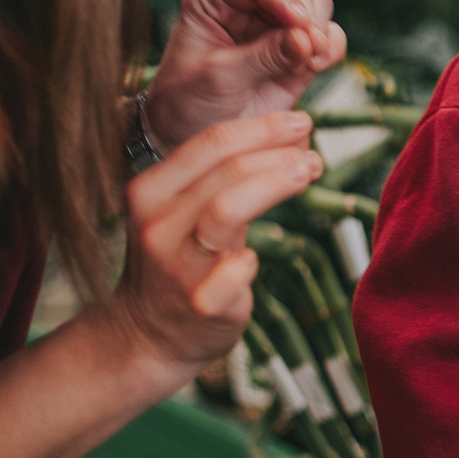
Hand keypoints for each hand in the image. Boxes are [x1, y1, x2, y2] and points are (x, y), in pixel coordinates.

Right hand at [103, 112, 323, 374]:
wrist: (145, 335)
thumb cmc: (179, 260)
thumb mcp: (182, 211)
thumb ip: (223, 175)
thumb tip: (292, 136)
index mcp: (150, 191)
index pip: (210, 142)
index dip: (263, 127)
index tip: (301, 122)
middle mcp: (157, 223)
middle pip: (227, 168)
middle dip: (279, 152)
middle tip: (313, 155)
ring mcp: (177, 265)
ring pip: (228, 209)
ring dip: (276, 185)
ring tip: (309, 175)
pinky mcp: (201, 303)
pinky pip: (234, 272)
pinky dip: (250, 261)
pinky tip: (255, 258)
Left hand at [144, 0, 347, 151]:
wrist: (193, 134)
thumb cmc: (188, 101)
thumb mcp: (218, 77)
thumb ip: (263, 56)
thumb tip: (306, 39)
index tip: (298, 21)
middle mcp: (248, 4)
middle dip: (306, 18)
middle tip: (306, 48)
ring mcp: (275, 26)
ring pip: (318, 6)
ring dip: (320, 32)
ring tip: (308, 61)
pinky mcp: (298, 50)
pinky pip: (329, 37)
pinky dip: (330, 49)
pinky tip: (313, 67)